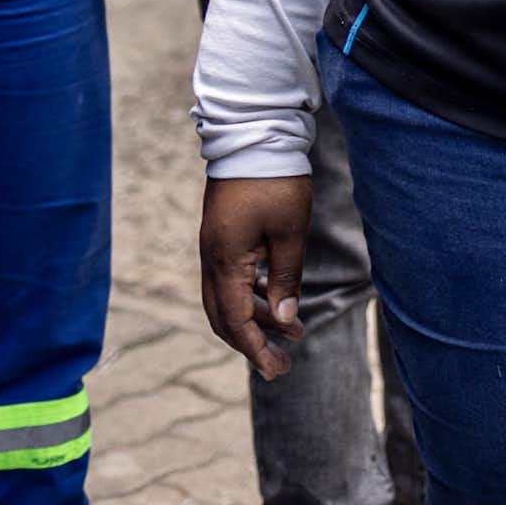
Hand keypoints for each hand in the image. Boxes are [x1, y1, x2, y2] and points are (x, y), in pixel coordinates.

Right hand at [202, 174, 311, 378]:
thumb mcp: (290, 231)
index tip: (277, 370)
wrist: (254, 134)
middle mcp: (212, 259)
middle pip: (224, 317)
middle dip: (252, 342)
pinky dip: (253, 293)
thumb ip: (286, 278)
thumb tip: (286, 320)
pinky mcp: (223, 235)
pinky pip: (232, 277)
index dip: (255, 350)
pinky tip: (278, 297)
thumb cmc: (275, 180)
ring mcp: (215, 247)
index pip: (235, 321)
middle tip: (282, 362)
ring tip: (293, 330)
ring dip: (256, 317)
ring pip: (227, 298)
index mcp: (224, 262)